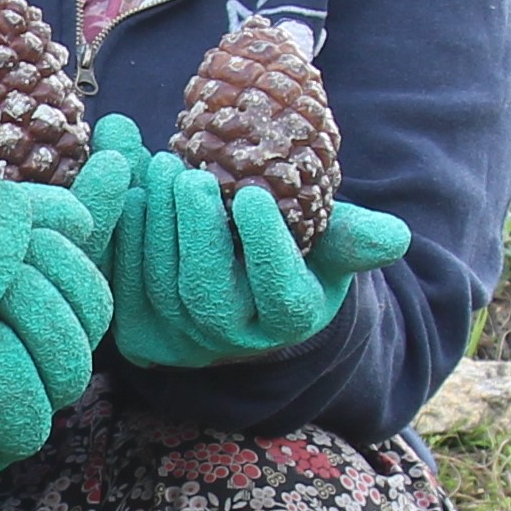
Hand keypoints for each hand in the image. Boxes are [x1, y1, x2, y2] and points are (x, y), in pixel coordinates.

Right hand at [0, 143, 98, 474]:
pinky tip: (17, 325)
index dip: (5, 235)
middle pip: (12, 333)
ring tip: (41, 260)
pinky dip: (26, 378)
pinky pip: (6, 428)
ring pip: (28, 383)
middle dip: (41, 265)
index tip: (9, 192)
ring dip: (48, 319)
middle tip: (43, 214)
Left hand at [102, 144, 410, 368]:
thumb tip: (392, 238)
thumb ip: (355, 236)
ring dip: (150, 223)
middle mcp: (233, 342)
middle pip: (205, 290)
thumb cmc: (293, 250)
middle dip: (192, 226)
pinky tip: (123, 180)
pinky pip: (120, 284)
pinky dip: (118, 232)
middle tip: (184, 170)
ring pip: (156, 286)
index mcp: (287, 319)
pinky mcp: (137, 332)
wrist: (237, 280)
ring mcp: (180, 343)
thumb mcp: (330, 240)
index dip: (266, 247)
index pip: (280, 292)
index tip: (254, 196)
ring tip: (155, 167)